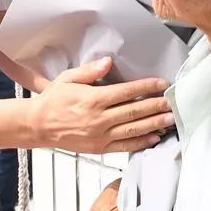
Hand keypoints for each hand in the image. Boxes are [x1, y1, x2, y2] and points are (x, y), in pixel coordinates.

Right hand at [31, 58, 173, 153]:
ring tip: (170, 119)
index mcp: (93, 99)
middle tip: (173, 101)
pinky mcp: (99, 148)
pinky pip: (124, 146)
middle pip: (135, 111)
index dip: (147, 87)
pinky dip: (141, 142)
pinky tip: (154, 137)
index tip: (162, 84)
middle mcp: (99, 119)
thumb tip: (108, 62)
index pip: (127, 92)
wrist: (37, 126)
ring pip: (133, 130)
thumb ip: (90, 71)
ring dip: (154, 124)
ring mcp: (100, 135)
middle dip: (156, 106)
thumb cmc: (53, 100)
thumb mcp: (68, 79)